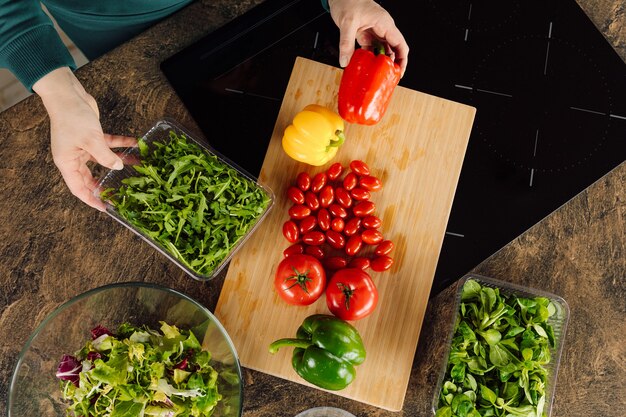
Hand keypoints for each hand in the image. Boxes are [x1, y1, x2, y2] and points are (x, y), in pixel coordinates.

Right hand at [33, 68, 135, 210]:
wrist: (67, 94)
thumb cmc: (72, 118)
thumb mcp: (91, 140)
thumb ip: (105, 157)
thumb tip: (118, 168)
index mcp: (67, 163)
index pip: (79, 189)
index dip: (92, 199)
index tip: (105, 208)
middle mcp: (73, 157)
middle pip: (90, 177)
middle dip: (105, 185)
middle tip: (121, 193)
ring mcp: (83, 147)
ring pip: (102, 161)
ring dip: (117, 164)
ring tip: (135, 170)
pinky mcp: (91, 136)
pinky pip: (108, 145)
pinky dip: (120, 145)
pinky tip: (135, 144)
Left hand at [328, 0, 408, 75]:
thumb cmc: (349, 0)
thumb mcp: (347, 22)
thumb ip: (346, 42)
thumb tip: (345, 60)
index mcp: (385, 24)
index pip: (400, 44)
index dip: (402, 60)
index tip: (399, 72)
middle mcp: (382, 28)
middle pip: (394, 49)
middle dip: (393, 64)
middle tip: (388, 78)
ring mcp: (374, 32)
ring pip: (383, 50)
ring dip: (381, 62)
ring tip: (378, 75)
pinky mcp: (366, 34)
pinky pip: (371, 49)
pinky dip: (370, 59)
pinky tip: (366, 66)